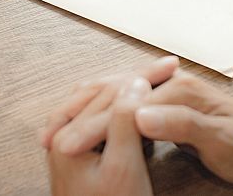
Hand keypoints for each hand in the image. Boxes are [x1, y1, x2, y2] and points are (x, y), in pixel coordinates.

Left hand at [40, 56, 178, 150]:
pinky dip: (121, 111)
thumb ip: (125, 122)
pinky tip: (135, 110)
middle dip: (137, 77)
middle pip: (103, 93)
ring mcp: (67, 148)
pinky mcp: (79, 159)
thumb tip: (136, 84)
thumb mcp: (122, 167)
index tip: (171, 65)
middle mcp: (61, 137)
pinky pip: (102, 123)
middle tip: (167, 65)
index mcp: (67, 136)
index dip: (146, 76)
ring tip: (153, 79)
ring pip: (101, 105)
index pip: (111, 92)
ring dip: (127, 91)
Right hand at [48, 60, 232, 185]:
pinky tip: (82, 124)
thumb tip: (139, 114)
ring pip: (108, 93)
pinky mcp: (161, 104)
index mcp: (176, 91)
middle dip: (75, 115)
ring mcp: (162, 92)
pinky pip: (117, 103)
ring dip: (80, 110)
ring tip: (54, 131)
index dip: (90, 127)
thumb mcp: (220, 140)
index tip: (65, 146)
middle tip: (48, 139)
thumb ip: (182, 126)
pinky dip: (94, 112)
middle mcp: (166, 85)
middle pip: (108, 93)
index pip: (120, 107)